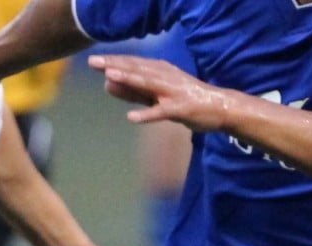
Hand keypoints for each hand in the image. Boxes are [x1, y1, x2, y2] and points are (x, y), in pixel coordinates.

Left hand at [88, 54, 228, 131]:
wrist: (219, 107)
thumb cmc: (185, 100)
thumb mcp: (155, 94)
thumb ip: (132, 91)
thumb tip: (106, 84)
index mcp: (159, 72)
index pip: (132, 65)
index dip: (113, 62)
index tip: (92, 61)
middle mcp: (164, 77)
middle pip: (136, 70)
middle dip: (115, 65)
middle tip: (93, 63)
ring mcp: (173, 92)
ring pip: (147, 85)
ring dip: (128, 80)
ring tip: (109, 76)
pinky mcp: (181, 109)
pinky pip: (161, 112)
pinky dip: (147, 114)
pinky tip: (132, 117)